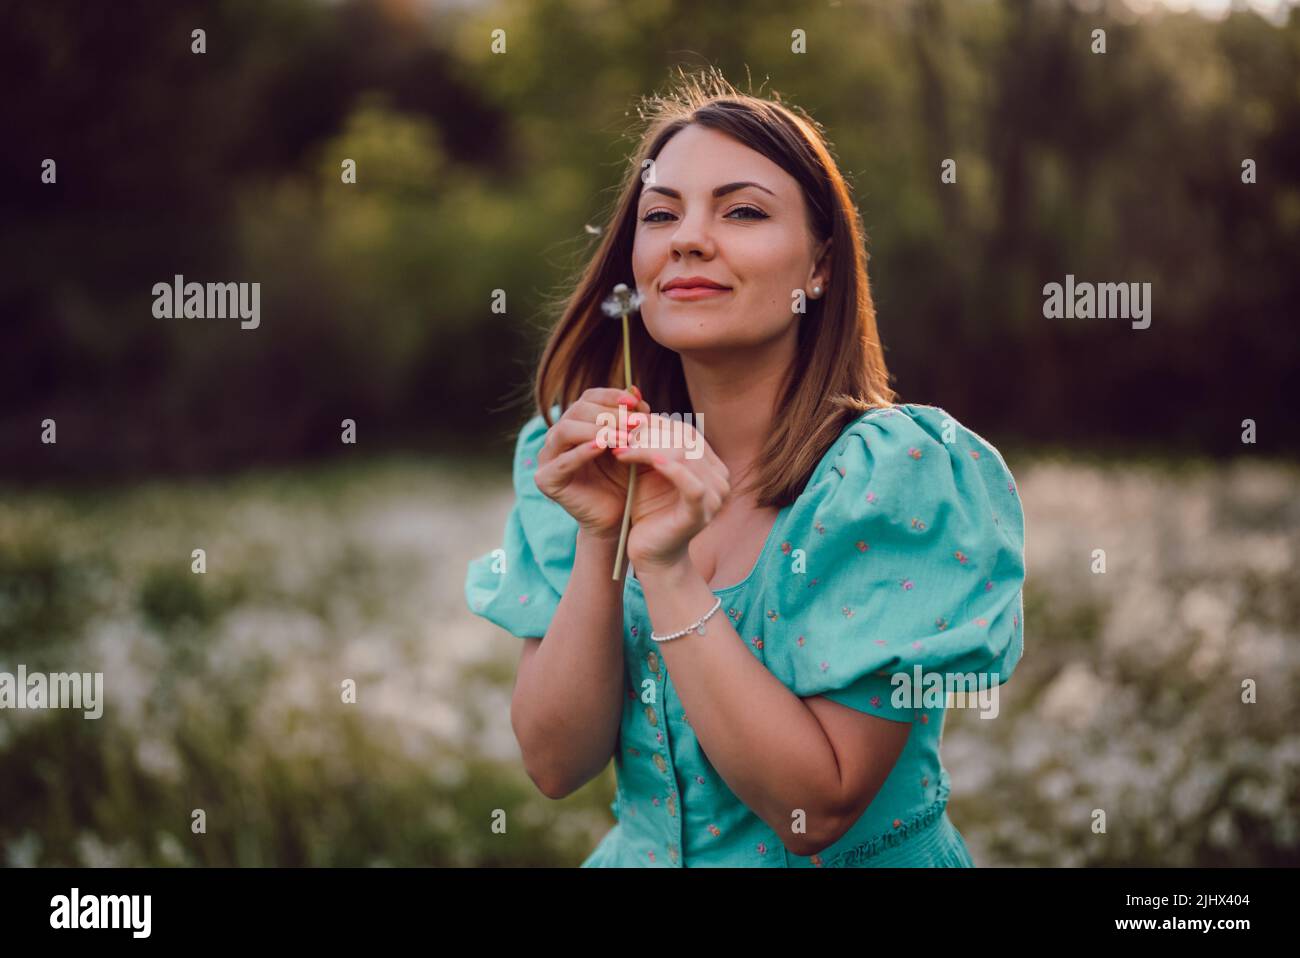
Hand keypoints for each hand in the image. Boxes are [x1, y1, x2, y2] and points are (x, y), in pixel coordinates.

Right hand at [533, 387, 649, 538]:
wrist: (618, 518)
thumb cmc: (625, 480)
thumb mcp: (631, 444)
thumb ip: (631, 419)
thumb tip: (634, 388)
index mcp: (575, 424)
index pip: (588, 398)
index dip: (611, 396)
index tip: (636, 402)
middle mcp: (557, 437)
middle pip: (576, 411)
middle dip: (609, 414)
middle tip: (636, 423)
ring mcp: (547, 458)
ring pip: (565, 430)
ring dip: (598, 430)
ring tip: (624, 437)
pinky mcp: (546, 480)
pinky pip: (562, 461)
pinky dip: (583, 452)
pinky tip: (603, 448)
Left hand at [608, 412, 731, 569]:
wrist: (651, 553)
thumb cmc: (648, 509)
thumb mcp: (648, 470)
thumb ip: (649, 442)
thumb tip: (634, 402)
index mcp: (711, 465)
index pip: (684, 432)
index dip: (654, 423)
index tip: (622, 423)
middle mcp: (720, 478)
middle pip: (684, 440)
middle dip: (647, 434)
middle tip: (617, 433)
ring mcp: (715, 496)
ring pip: (684, 457)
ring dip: (648, 448)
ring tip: (620, 447)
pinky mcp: (702, 513)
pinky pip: (691, 485)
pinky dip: (670, 469)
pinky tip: (648, 461)